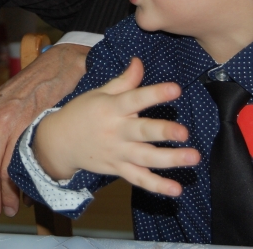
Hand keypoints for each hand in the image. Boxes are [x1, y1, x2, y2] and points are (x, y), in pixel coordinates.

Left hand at [0, 43, 89, 217]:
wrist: (62, 64)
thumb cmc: (39, 85)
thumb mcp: (12, 103)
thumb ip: (2, 129)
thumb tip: (0, 163)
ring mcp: (11, 115)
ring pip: (0, 163)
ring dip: (4, 191)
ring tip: (9, 207)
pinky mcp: (30, 119)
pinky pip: (19, 156)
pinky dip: (20, 178)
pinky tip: (25, 190)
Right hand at [34, 57, 200, 196]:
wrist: (59, 142)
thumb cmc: (82, 113)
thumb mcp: (99, 93)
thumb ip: (124, 81)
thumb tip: (139, 62)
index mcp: (111, 108)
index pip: (135, 99)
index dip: (154, 94)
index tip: (175, 89)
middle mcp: (116, 131)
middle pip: (142, 132)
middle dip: (163, 132)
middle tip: (184, 132)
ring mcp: (118, 153)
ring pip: (145, 157)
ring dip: (170, 159)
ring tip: (193, 157)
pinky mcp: (118, 169)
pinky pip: (139, 179)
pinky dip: (157, 186)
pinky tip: (176, 189)